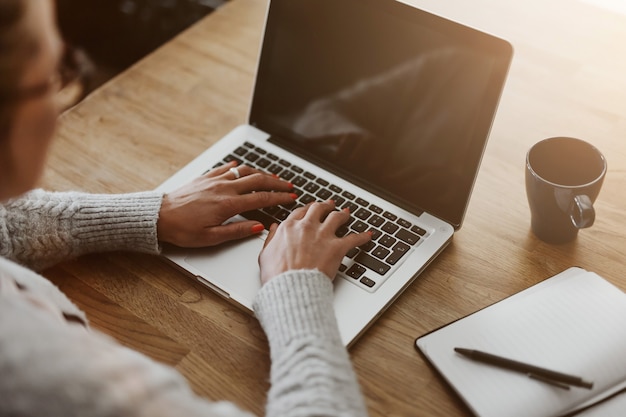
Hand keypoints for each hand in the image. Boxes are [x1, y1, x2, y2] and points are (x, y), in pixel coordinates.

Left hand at [157, 161, 295, 246]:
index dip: (280, 198)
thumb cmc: (182, 229)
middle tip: (289, 185)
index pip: (262, 198)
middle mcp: (224, 188)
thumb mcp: (211, 238)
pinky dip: (237, 166)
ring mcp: (215, 180)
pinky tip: (240, 166)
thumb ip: (237, 231)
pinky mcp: (205, 177)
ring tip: (272, 176)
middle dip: (277, 182)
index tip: (291, 198)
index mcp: (228, 204)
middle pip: (258, 180)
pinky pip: (225, 168)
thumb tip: (258, 227)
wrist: (159, 216)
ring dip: (261, 173)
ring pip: (244, 171)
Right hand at [258, 200, 370, 283]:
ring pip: (337, 217)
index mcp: (289, 228)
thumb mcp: (265, 255)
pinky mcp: (337, 248)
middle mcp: (307, 227)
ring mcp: (323, 236)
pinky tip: (368, 235)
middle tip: (330, 205)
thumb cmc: (277, 276)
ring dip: (343, 214)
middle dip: (326, 206)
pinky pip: (354, 239)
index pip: (300, 212)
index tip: (310, 209)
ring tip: (347, 213)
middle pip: (319, 209)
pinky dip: (363, 237)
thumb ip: (271, 239)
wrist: (291, 287)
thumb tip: (273, 228)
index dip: (307, 209)